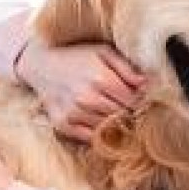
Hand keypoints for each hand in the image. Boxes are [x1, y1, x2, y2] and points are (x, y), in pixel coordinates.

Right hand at [16, 38, 145, 141]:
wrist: (40, 63)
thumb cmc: (77, 56)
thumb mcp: (104, 52)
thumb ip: (128, 68)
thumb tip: (148, 84)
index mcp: (101, 79)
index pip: (134, 101)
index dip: (140, 100)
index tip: (140, 97)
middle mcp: (87, 99)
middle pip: (123, 115)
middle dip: (128, 111)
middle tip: (126, 103)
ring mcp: (73, 114)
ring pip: (108, 127)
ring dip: (114, 121)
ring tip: (110, 107)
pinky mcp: (63, 125)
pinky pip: (91, 137)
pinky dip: (98, 131)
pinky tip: (97, 117)